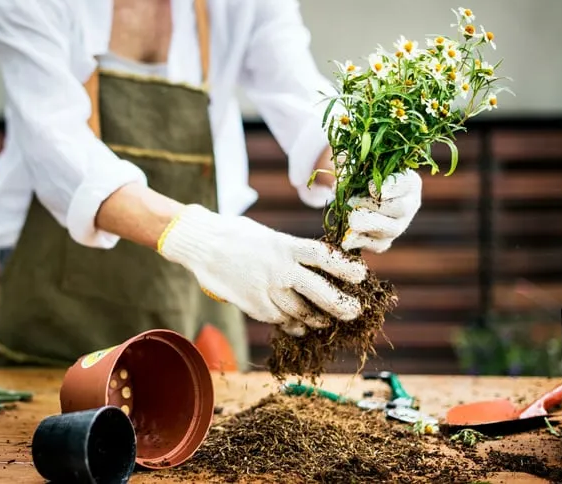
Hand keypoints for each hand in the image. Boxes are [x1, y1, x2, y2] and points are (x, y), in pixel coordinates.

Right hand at [157, 205, 367, 335]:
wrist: (201, 243)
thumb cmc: (236, 235)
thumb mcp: (268, 235)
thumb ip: (290, 251)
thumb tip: (316, 264)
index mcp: (285, 245)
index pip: (324, 257)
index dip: (345, 268)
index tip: (360, 276)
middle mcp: (279, 268)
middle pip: (320, 292)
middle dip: (341, 305)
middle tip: (354, 312)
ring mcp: (266, 289)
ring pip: (301, 312)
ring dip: (317, 319)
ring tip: (324, 322)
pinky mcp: (253, 305)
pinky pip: (280, 320)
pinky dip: (292, 325)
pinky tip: (298, 327)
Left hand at [341, 169, 421, 252]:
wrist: (358, 196)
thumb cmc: (363, 177)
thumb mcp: (361, 170)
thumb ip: (355, 174)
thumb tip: (340, 186)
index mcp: (409, 182)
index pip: (405, 183)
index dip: (389, 187)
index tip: (370, 188)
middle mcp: (410, 205)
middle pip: (400, 208)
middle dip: (373, 206)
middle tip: (352, 202)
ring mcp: (400, 226)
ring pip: (391, 229)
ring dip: (367, 224)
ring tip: (349, 219)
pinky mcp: (386, 241)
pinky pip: (377, 245)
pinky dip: (360, 241)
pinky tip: (347, 236)